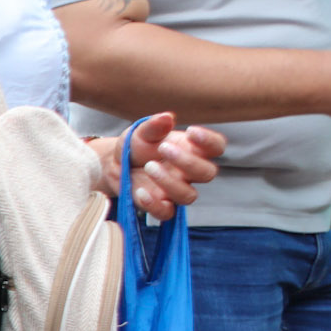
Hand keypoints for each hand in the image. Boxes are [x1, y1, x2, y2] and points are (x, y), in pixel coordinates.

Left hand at [101, 112, 223, 219]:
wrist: (113, 163)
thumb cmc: (136, 145)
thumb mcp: (141, 132)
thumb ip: (154, 126)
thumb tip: (166, 117)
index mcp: (192, 150)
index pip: (217, 147)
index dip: (210, 141)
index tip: (190, 131)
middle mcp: (188, 172)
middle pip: (208, 173)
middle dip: (188, 161)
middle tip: (163, 148)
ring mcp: (175, 191)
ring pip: (189, 196)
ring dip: (169, 182)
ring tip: (148, 166)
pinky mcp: (159, 205)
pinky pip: (166, 213)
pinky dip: (153, 204)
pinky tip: (140, 191)